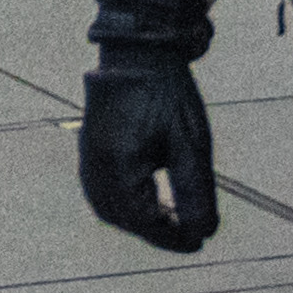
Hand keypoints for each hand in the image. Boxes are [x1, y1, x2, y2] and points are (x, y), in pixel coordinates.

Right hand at [77, 52, 220, 250]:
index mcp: (119, 166)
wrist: (139, 51)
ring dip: (134, 219)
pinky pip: (98, 187)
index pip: (143, 222)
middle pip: (121, 218)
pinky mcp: (89, 143)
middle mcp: (96, 164)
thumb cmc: (167, 95)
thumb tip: (204, 232)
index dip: (173, 237)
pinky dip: (120, 202)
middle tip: (185, 232)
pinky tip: (143, 194)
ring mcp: (88, 153)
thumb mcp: (191, 146)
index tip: (199, 241)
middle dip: (153, 232)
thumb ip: (196, 193)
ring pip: (105, 205)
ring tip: (165, 216)